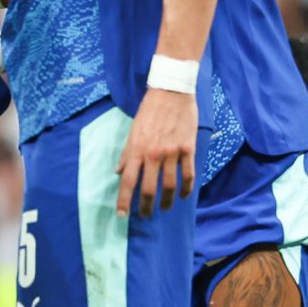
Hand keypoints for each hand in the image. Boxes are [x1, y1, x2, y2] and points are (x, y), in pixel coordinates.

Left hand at [116, 86, 195, 215]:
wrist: (171, 91)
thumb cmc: (150, 110)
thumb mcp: (133, 130)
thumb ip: (127, 154)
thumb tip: (119, 173)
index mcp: (137, 149)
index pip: (128, 181)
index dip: (124, 201)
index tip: (122, 215)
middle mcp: (153, 153)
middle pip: (149, 189)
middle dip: (146, 207)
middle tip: (146, 215)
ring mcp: (172, 152)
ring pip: (170, 186)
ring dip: (167, 202)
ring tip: (165, 208)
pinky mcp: (188, 149)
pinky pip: (188, 175)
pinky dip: (186, 189)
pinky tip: (184, 195)